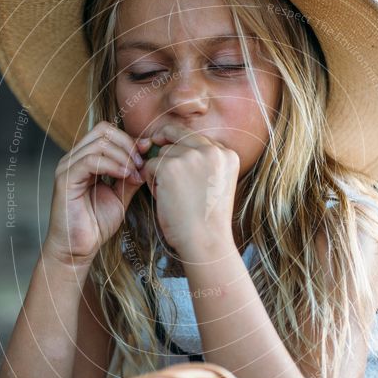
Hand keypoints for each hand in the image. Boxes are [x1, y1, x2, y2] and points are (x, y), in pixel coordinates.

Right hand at [43, 121, 148, 266]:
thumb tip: (147, 158)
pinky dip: (112, 165)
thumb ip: (131, 176)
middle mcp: (75, 158)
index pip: (107, 132)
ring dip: (123, 155)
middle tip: (142, 164)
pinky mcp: (65, 179)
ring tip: (135, 173)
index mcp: (86, 158)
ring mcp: (67, 166)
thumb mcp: (121, 196)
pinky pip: (91, 161)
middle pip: (103, 130)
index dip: (130, 139)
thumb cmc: (96, 224)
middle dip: (128, 145)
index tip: (147, 155)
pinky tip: (125, 176)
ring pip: (99, 143)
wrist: (79, 248)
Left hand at [140, 123, 239, 256]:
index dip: (181, 148)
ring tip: (171, 195)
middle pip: (177, 135)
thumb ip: (202, 162)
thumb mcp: (214, 183)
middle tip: (163, 172)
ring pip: (162, 152)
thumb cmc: (206, 220)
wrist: (206, 242)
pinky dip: (150, 181)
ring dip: (159, 171)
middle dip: (166, 152)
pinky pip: (150, 165)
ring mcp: (191, 156)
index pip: (196, 137)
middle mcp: (212, 150)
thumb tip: (167, 143)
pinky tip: (163, 197)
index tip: (177, 166)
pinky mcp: (171, 166)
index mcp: (228, 154)